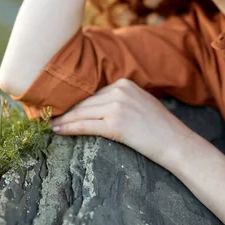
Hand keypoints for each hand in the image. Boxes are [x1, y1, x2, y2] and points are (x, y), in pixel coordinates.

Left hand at [49, 78, 194, 165]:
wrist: (176, 142)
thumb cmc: (159, 127)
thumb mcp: (140, 103)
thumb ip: (120, 99)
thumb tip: (95, 105)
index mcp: (124, 82)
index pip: (92, 93)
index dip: (75, 102)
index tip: (59, 106)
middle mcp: (119, 90)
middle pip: (84, 102)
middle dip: (65, 110)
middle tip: (47, 115)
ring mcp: (116, 106)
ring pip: (81, 113)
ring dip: (62, 120)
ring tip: (49, 124)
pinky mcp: (115, 123)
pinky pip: (84, 125)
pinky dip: (68, 128)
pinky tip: (56, 131)